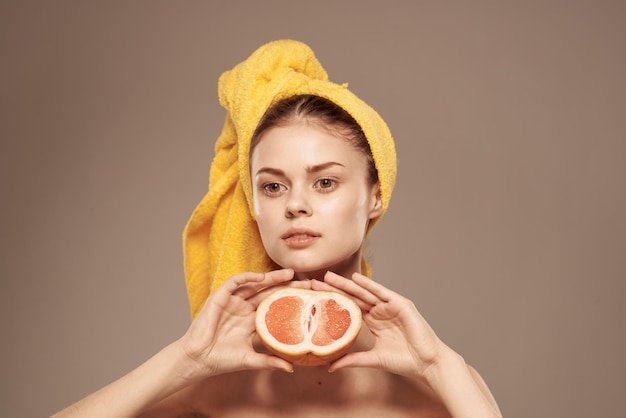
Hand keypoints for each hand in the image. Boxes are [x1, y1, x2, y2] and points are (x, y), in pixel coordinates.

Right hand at [180, 269, 300, 376]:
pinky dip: (248, 277)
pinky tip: (261, 278)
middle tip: (305, 282)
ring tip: (288, 274)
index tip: (308, 300)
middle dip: (286, 286)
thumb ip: (270, 361)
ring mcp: (233, 302)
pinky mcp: (220, 297)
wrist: (198, 360)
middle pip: (269, 293)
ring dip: (271, 278)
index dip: (290, 303)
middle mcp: (245, 310)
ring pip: (255, 285)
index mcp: (253, 323)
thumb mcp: (251, 360)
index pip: (275, 308)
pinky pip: (235, 282)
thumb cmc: (222, 360)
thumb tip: (292, 367)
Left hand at [312, 271, 447, 378]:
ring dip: (346, 284)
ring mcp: (390, 306)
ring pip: (364, 292)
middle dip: (334, 289)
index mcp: (373, 321)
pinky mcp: (401, 304)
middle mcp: (380, 311)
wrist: (427, 363)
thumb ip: (353, 360)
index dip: (332, 301)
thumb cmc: (404, 361)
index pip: (349, 308)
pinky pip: (382, 292)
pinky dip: (369, 285)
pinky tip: (355, 279)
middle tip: (314, 281)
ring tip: (328, 276)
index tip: (314, 296)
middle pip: (353, 297)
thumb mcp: (373, 359)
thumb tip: (330, 366)